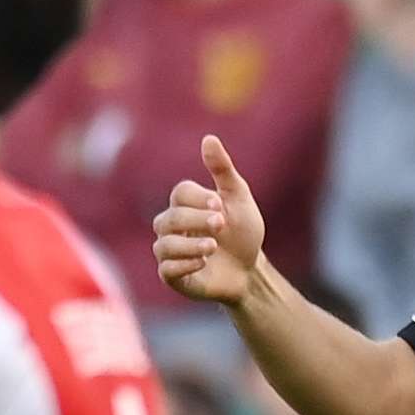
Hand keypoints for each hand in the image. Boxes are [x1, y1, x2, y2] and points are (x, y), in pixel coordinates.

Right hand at [154, 136, 267, 305]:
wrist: (251, 270)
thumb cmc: (243, 232)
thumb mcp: (238, 198)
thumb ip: (222, 169)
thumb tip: (209, 138)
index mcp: (186, 205)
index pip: (180, 194)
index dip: (198, 197)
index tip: (220, 204)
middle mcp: (172, 227)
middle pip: (169, 218)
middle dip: (196, 220)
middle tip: (221, 224)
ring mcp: (171, 252)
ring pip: (164, 245)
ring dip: (189, 245)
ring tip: (213, 247)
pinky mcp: (174, 277)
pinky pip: (167, 270)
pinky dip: (184, 264)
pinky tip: (203, 262)